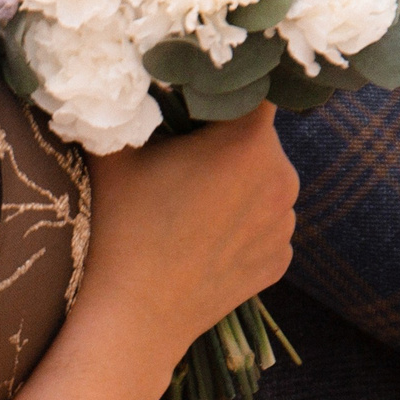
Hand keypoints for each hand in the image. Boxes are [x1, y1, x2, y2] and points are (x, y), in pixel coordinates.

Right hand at [80, 106, 298, 364]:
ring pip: (265, 184)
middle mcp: (282, 177)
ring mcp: (286, 224)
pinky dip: (242, 227)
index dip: (225, 91)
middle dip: (228, 143)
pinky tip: (205, 242)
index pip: (253, 91)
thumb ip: (126, 110)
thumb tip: (125, 81)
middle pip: (259, 140)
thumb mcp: (114, 155)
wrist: (134, 318)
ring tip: (192, 209)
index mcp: (248, 141)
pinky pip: (266, 226)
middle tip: (183, 163)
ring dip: (238, 186)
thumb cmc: (120, 230)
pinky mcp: (281, 261)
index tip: (197, 100)